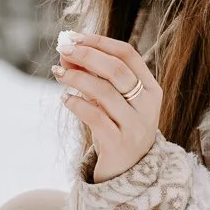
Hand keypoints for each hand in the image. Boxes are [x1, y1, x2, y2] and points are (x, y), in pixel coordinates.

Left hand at [55, 33, 161, 181]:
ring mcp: (135, 126)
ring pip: (105, 92)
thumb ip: (93, 77)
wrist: (128, 173)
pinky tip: (65, 99)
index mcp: (151, 89)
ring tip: (58, 73)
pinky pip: (95, 117)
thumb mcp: (111, 101)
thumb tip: (65, 52)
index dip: (100, 42)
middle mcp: (147, 106)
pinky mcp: (119, 144)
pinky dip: (77, 104)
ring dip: (77, 78)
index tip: (76, 37)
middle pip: (117, 70)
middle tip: (63, 49)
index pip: (128, 54)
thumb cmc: (118, 128)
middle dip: (87, 55)